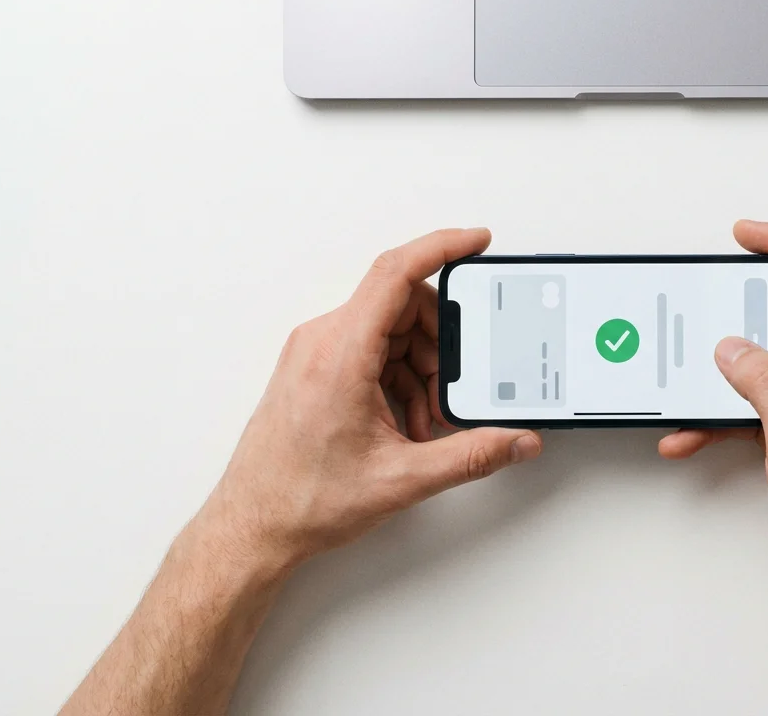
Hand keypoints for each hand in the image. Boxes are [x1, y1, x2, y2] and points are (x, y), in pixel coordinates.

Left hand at [201, 228, 542, 569]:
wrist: (253, 526)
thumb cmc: (302, 499)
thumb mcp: (402, 479)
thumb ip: (471, 455)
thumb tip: (515, 440)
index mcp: (340, 354)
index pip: (396, 274)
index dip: (442, 247)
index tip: (476, 241)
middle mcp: (322, 341)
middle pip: (402, 306)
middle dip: (439, 345)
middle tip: (449, 393)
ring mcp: (314, 352)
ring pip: (389, 330)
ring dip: (418, 368)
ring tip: (422, 421)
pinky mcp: (314, 367)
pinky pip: (370, 349)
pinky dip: (397, 377)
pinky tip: (402, 422)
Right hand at [659, 221, 767, 597]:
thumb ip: (764, 385)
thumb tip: (733, 346)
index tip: (747, 234)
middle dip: (737, 316)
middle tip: (701, 311)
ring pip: (764, 362)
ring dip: (723, 376)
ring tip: (688, 383)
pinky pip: (756, 402)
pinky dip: (723, 413)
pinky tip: (694, 431)